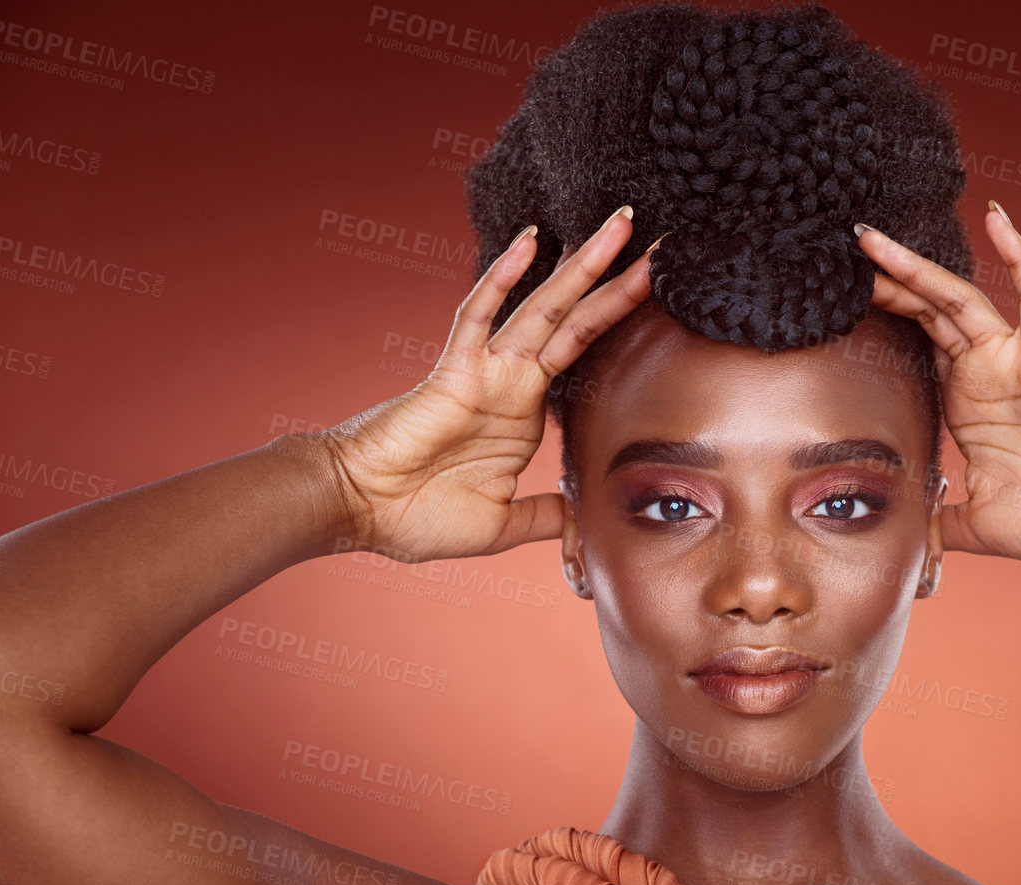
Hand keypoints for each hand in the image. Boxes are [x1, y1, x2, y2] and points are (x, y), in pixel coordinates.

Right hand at [312, 206, 652, 562]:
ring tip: (623, 224)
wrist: (357, 510)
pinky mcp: (454, 372)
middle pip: (579, 322)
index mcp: (525, 416)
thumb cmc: (416, 516)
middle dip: (620, 282)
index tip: (660, 298)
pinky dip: (503, 278)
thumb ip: (543, 518)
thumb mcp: (500, 525)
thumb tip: (582, 525)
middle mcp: (512, 384)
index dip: (621, 329)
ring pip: (545, 308)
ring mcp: (486, 372)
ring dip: (584, 266)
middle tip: (662, 244)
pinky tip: (531, 243)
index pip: (586, 361)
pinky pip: (479, 315)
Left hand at [855, 203, 1020, 568]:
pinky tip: (996, 217)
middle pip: (925, 313)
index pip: (914, 349)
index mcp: (965, 406)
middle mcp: (984, 374)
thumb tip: (909, 546)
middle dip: (885, 283)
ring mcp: (1012, 360)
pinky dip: (1018, 254)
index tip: (839, 304)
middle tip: (845, 252)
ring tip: (871, 237)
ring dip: (914, 267)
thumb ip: (940, 525)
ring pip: (957, 297)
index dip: (881, 323)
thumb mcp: (975, 526)